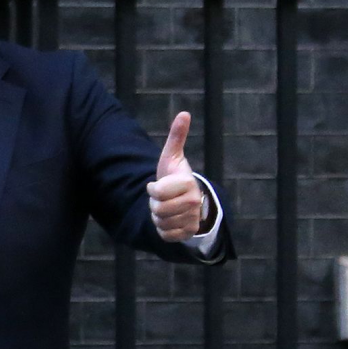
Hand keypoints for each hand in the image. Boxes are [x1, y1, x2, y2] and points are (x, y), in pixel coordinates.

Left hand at [148, 111, 207, 242]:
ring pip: (161, 222)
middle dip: (155, 203)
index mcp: (189, 184)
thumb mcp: (172, 156)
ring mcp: (192, 219)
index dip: (152, 189)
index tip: (158, 185)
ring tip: (166, 208)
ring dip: (158, 216)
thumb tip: (184, 113)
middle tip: (162, 198)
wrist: (185, 199)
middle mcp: (195, 203)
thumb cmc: (175, 176)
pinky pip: (165, 235)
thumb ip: (177, 136)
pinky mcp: (188, 233)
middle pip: (158, 209)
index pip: (157, 191)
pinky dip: (162, 229)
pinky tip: (169, 220)